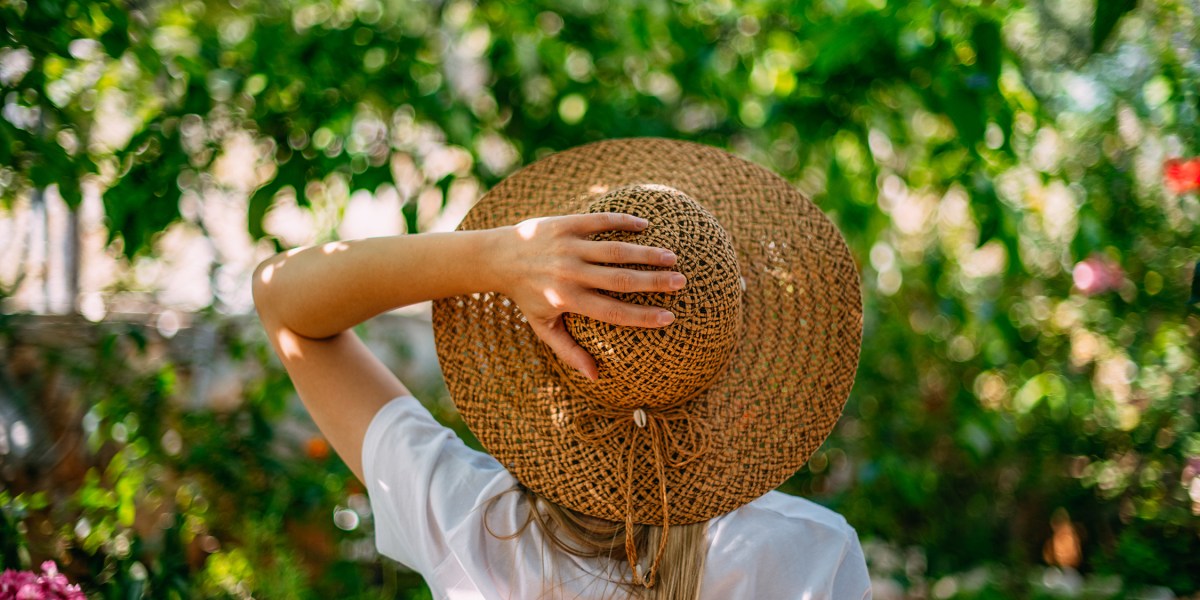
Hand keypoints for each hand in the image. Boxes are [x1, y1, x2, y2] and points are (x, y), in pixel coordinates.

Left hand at [491, 212, 684, 380]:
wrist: (498, 257)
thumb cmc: (526, 296)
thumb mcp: (543, 327)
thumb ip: (569, 351)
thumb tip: (596, 377)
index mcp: (567, 300)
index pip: (612, 311)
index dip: (642, 316)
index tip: (669, 318)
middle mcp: (569, 273)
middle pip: (619, 279)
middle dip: (653, 282)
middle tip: (681, 282)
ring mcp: (567, 246)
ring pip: (614, 250)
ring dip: (646, 253)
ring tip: (672, 257)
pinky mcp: (565, 224)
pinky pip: (599, 221)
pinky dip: (623, 222)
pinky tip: (646, 226)